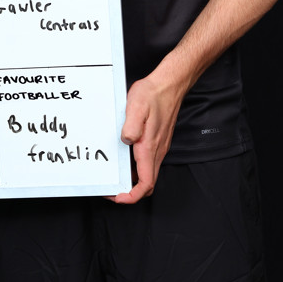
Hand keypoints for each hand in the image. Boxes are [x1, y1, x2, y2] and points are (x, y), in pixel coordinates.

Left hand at [110, 70, 181, 204]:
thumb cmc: (154, 94)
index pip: (146, 184)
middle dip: (130, 192)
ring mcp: (158, 146)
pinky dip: (136, 167)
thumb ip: (131, 126)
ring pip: (148, 173)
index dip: (132, 196)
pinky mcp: (157, 140)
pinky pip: (148, 161)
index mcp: (150, 147)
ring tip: (116, 175)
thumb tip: (126, 141)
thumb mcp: (136, 106)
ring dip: (133, 180)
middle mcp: (156, 150)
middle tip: (112, 189)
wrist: (170, 84)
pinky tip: (124, 156)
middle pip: (147, 183)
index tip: (118, 197)